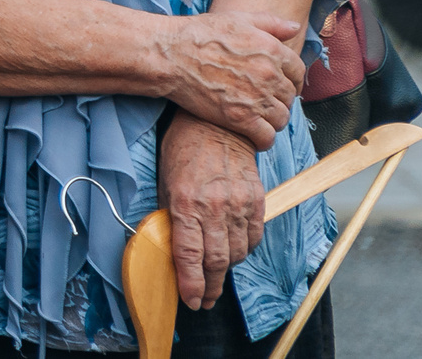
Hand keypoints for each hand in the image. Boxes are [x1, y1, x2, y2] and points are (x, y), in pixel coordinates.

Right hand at [154, 11, 304, 148]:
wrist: (169, 55)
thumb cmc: (198, 35)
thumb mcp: (236, 19)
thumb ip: (270, 23)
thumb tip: (294, 27)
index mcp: (271, 50)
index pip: (298, 71)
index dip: (292, 79)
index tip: (283, 85)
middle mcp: (269, 75)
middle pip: (290, 97)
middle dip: (280, 99)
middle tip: (265, 101)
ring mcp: (256, 99)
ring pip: (281, 119)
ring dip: (272, 120)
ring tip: (259, 118)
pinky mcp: (240, 119)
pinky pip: (266, 138)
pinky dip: (262, 140)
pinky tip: (253, 135)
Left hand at [159, 116, 264, 309]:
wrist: (217, 121)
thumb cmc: (183, 147)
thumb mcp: (165, 179)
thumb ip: (171, 214)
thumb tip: (171, 245)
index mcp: (186, 202)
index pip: (189, 254)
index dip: (191, 283)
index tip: (192, 300)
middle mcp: (215, 207)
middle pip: (217, 261)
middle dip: (211, 286)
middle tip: (206, 299)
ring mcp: (239, 204)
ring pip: (238, 253)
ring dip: (227, 268)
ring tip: (216, 274)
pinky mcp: (257, 200)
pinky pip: (254, 236)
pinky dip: (245, 249)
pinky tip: (235, 251)